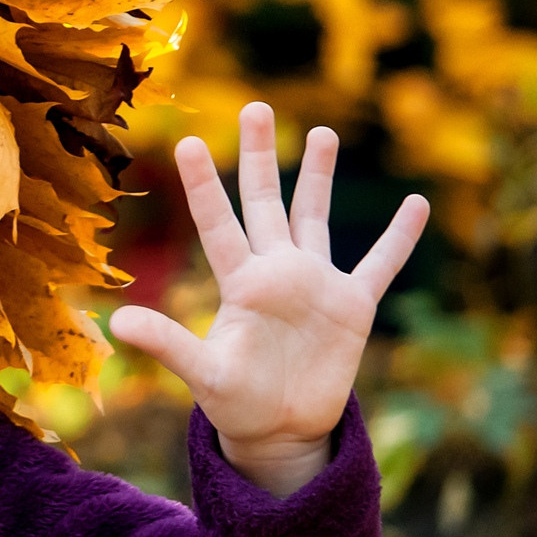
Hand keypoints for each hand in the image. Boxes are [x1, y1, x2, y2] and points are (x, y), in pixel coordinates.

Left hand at [108, 102, 427, 498]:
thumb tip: (119, 322)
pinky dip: (399, 237)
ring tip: (322, 132)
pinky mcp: (352, 307)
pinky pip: (380, 264)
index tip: (187, 141)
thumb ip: (167, 344)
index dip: (203, 185)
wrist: (280, 429)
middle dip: (260, 155)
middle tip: (256, 107)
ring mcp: (315, 284)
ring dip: (318, 176)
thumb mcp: (202, 375)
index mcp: (239, 283)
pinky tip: (417, 203)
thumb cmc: (235, 402)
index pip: (218, 223)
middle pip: (265, 201)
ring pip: (316, 217)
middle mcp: (276, 272)